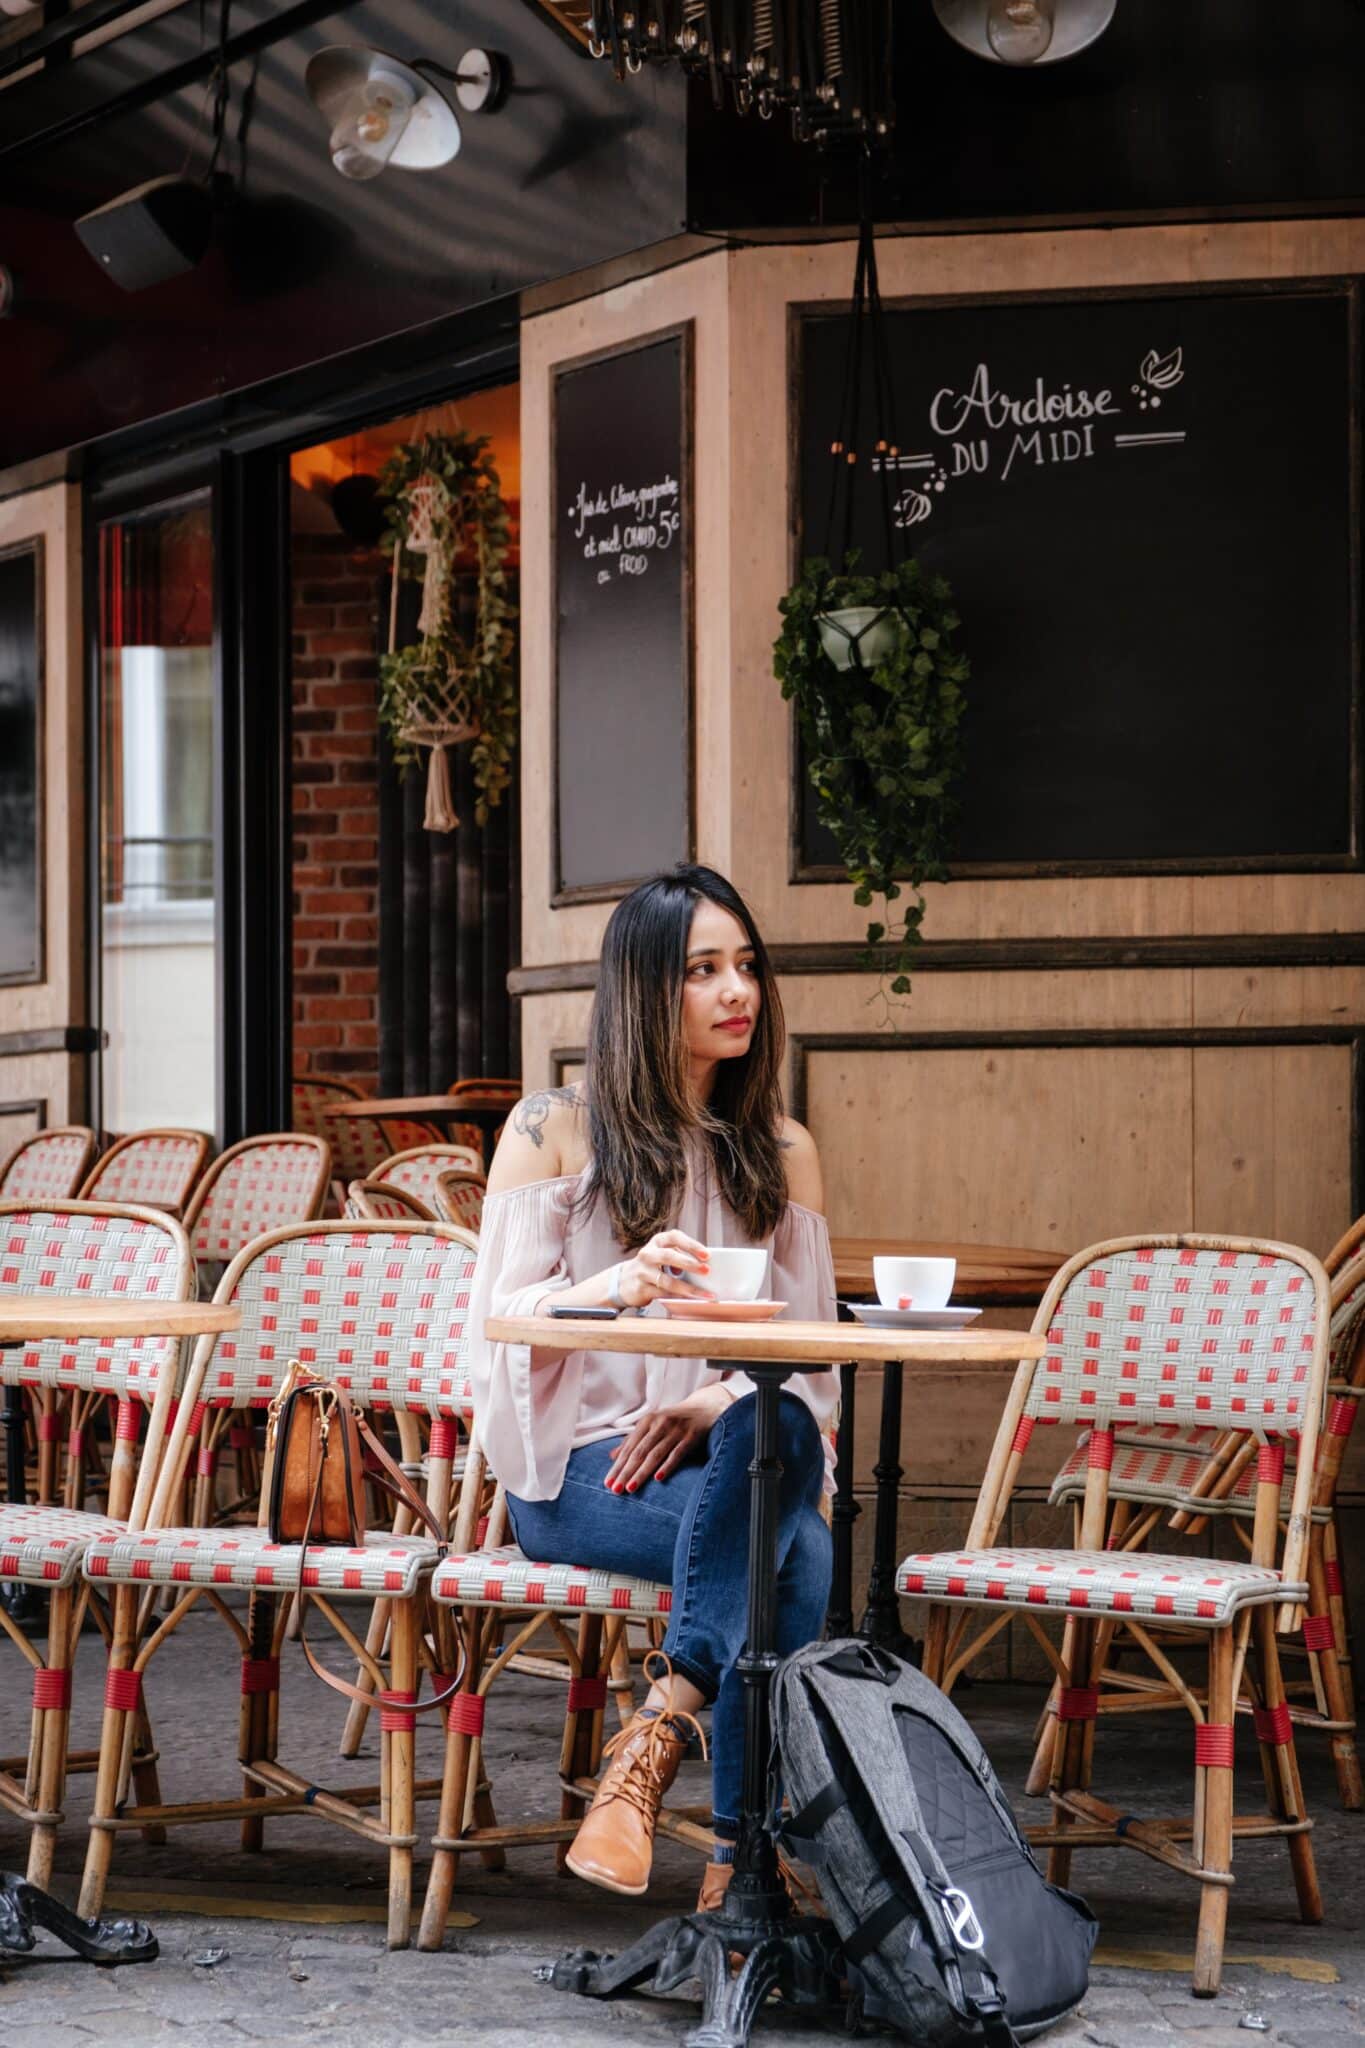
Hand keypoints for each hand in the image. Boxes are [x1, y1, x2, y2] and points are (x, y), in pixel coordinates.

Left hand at [605, 1392, 727, 1491]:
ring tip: (630, 1488)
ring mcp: (676, 1430)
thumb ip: (634, 1440)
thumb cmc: (675, 1421)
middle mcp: (659, 1424)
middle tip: (615, 1489)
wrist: (706, 1407)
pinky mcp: (691, 1436)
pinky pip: (677, 1453)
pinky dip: (667, 1465)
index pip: (629, 1448)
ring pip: (655, 1454)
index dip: (617, 1466)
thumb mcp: (653, 1426)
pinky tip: (658, 1478)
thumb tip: (612, 1457)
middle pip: (639, 1452)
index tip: (607, 1483)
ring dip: (641, 1472)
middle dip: (626, 1472)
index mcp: (647, 1422)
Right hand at [618, 1229, 712, 1309]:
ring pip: (667, 1280)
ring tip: (704, 1294)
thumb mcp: (662, 1254)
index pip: (674, 1237)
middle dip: (689, 1263)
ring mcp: (642, 1272)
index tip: (707, 1254)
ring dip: (688, 1288)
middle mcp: (648, 1254)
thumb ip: (680, 1255)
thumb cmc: (651, 1266)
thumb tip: (705, 1265)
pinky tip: (690, 1300)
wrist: (623, 1281)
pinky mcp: (641, 1288)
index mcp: (657, 1242)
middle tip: (706, 1271)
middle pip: (668, 1256)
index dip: (691, 1244)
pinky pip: (662, 1294)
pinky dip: (678, 1298)